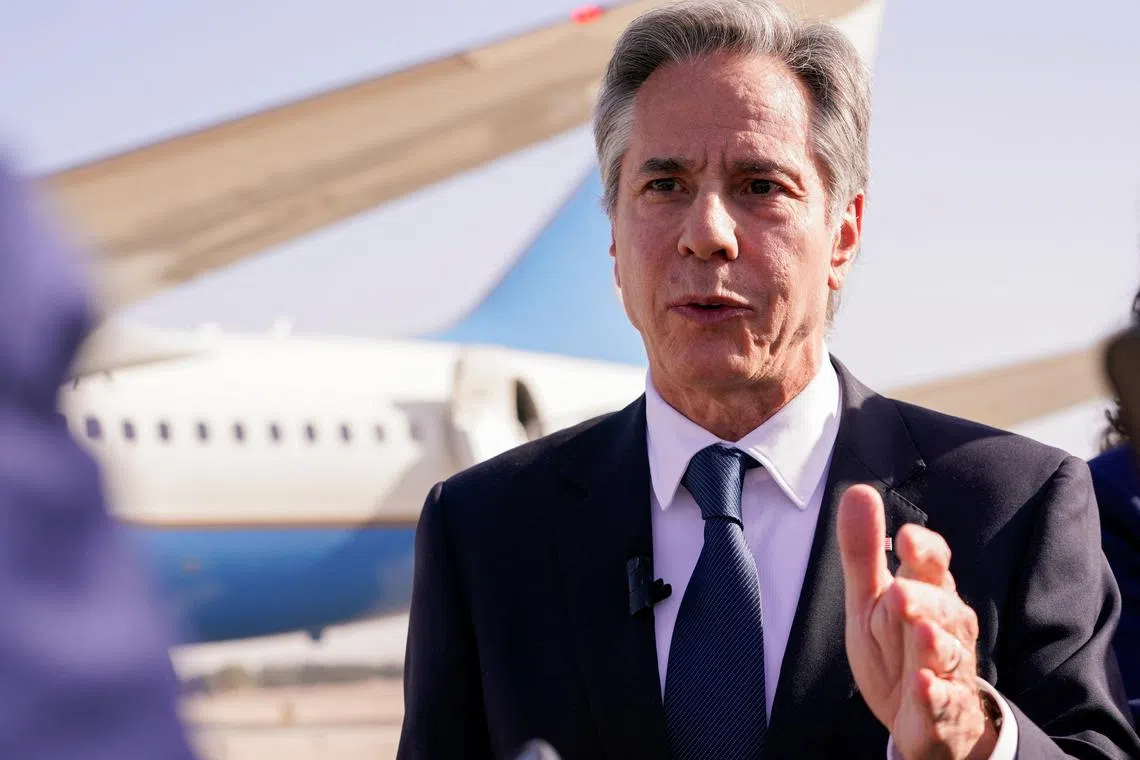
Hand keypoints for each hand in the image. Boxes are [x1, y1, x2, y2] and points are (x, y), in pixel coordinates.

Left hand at [837, 484, 996, 759]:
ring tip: (922, 633)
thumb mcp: (870, 597)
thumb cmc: (897, 646)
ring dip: (936, 644)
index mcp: (929, 593)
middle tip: (901, 592)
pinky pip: (944, 703)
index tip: (907, 538)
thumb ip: (864, 550)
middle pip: (943, 609)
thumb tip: (858, 490)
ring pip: (949, 654)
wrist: (920, 717)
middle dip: (925, 600)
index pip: (935, 565)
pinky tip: (924, 686)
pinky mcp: (945, 710)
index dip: (925, 552)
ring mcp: (949, 670)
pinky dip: (935, 696)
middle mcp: (947, 628)